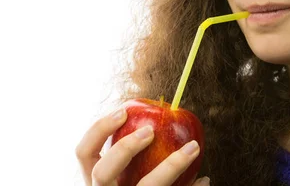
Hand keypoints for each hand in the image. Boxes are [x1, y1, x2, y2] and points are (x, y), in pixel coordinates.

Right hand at [75, 107, 209, 185]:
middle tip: (150, 131)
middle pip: (102, 171)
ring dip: (171, 165)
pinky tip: (205, 181)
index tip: (124, 110)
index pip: (84, 153)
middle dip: (124, 147)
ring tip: (192, 147)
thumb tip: (173, 130)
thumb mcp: (130, 181)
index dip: (99, 129)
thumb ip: (139, 161)